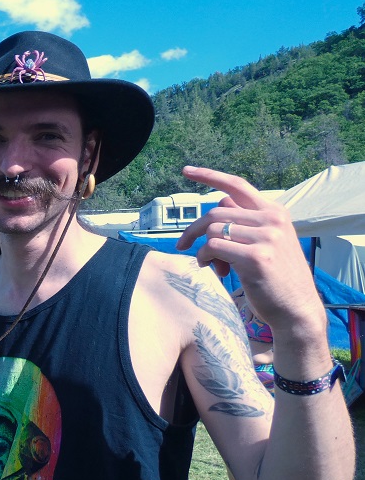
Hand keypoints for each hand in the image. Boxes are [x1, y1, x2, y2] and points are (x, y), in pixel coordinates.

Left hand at [176, 166, 323, 333]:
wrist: (296, 308)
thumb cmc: (275, 276)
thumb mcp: (266, 241)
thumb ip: (244, 222)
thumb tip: (217, 208)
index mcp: (275, 211)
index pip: (237, 185)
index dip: (209, 176)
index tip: (186, 171)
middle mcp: (273, 219)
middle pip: (215, 212)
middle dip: (194, 230)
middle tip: (183, 245)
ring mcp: (267, 237)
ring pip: (212, 230)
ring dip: (203, 249)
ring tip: (211, 264)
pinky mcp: (257, 257)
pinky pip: (214, 247)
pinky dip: (206, 258)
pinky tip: (215, 270)